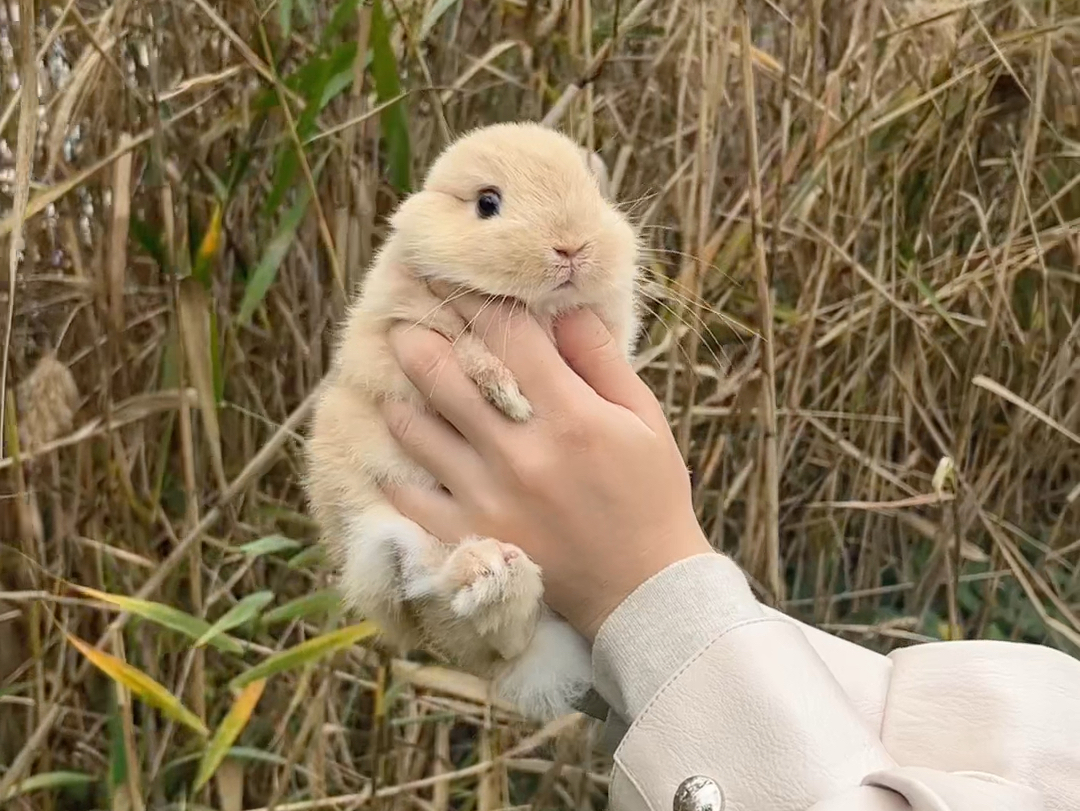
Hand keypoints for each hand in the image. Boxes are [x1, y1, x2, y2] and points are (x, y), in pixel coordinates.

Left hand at [379, 297, 710, 639]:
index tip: (454, 278)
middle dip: (418, 337)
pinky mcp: (470, 535)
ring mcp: (488, 496)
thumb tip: (563, 307)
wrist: (642, 590)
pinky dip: (398, 468)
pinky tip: (396, 450)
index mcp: (569, 417)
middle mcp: (520, 452)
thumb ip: (601, 360)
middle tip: (402, 317)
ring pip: (418, 429)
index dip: (476, 299)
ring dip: (402, 394)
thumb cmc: (649, 495)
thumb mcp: (644, 420)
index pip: (508, 336)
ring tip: (397, 374)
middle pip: (446, 376)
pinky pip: (413, 495)